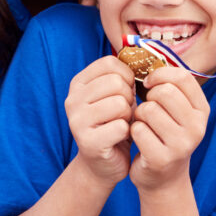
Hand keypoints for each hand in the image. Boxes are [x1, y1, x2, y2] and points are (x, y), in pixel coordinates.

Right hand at [65, 55, 135, 187]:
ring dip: (128, 116)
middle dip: (129, 98)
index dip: (127, 76)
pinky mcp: (87, 142)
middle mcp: (72, 99)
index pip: (110, 63)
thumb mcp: (115, 94)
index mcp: (78, 83)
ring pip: (120, 104)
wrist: (104, 163)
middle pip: (116, 83)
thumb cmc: (114, 123)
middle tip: (124, 112)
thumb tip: (143, 52)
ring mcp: (76, 121)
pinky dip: (128, 133)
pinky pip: (121, 127)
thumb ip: (123, 75)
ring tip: (122, 123)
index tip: (126, 91)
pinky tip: (120, 138)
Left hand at [130, 66, 209, 192]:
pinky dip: (133, 132)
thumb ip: (169, 84)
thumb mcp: (175, 109)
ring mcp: (182, 144)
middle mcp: (198, 126)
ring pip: (148, 110)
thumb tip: (145, 51)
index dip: (160, 74)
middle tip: (147, 109)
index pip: (182, 76)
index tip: (149, 82)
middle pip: (164, 92)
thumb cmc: (164, 133)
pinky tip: (140, 140)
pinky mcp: (163, 158)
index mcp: (202, 109)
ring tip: (144, 126)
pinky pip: (137, 130)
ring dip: (139, 116)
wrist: (162, 177)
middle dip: (148, 98)